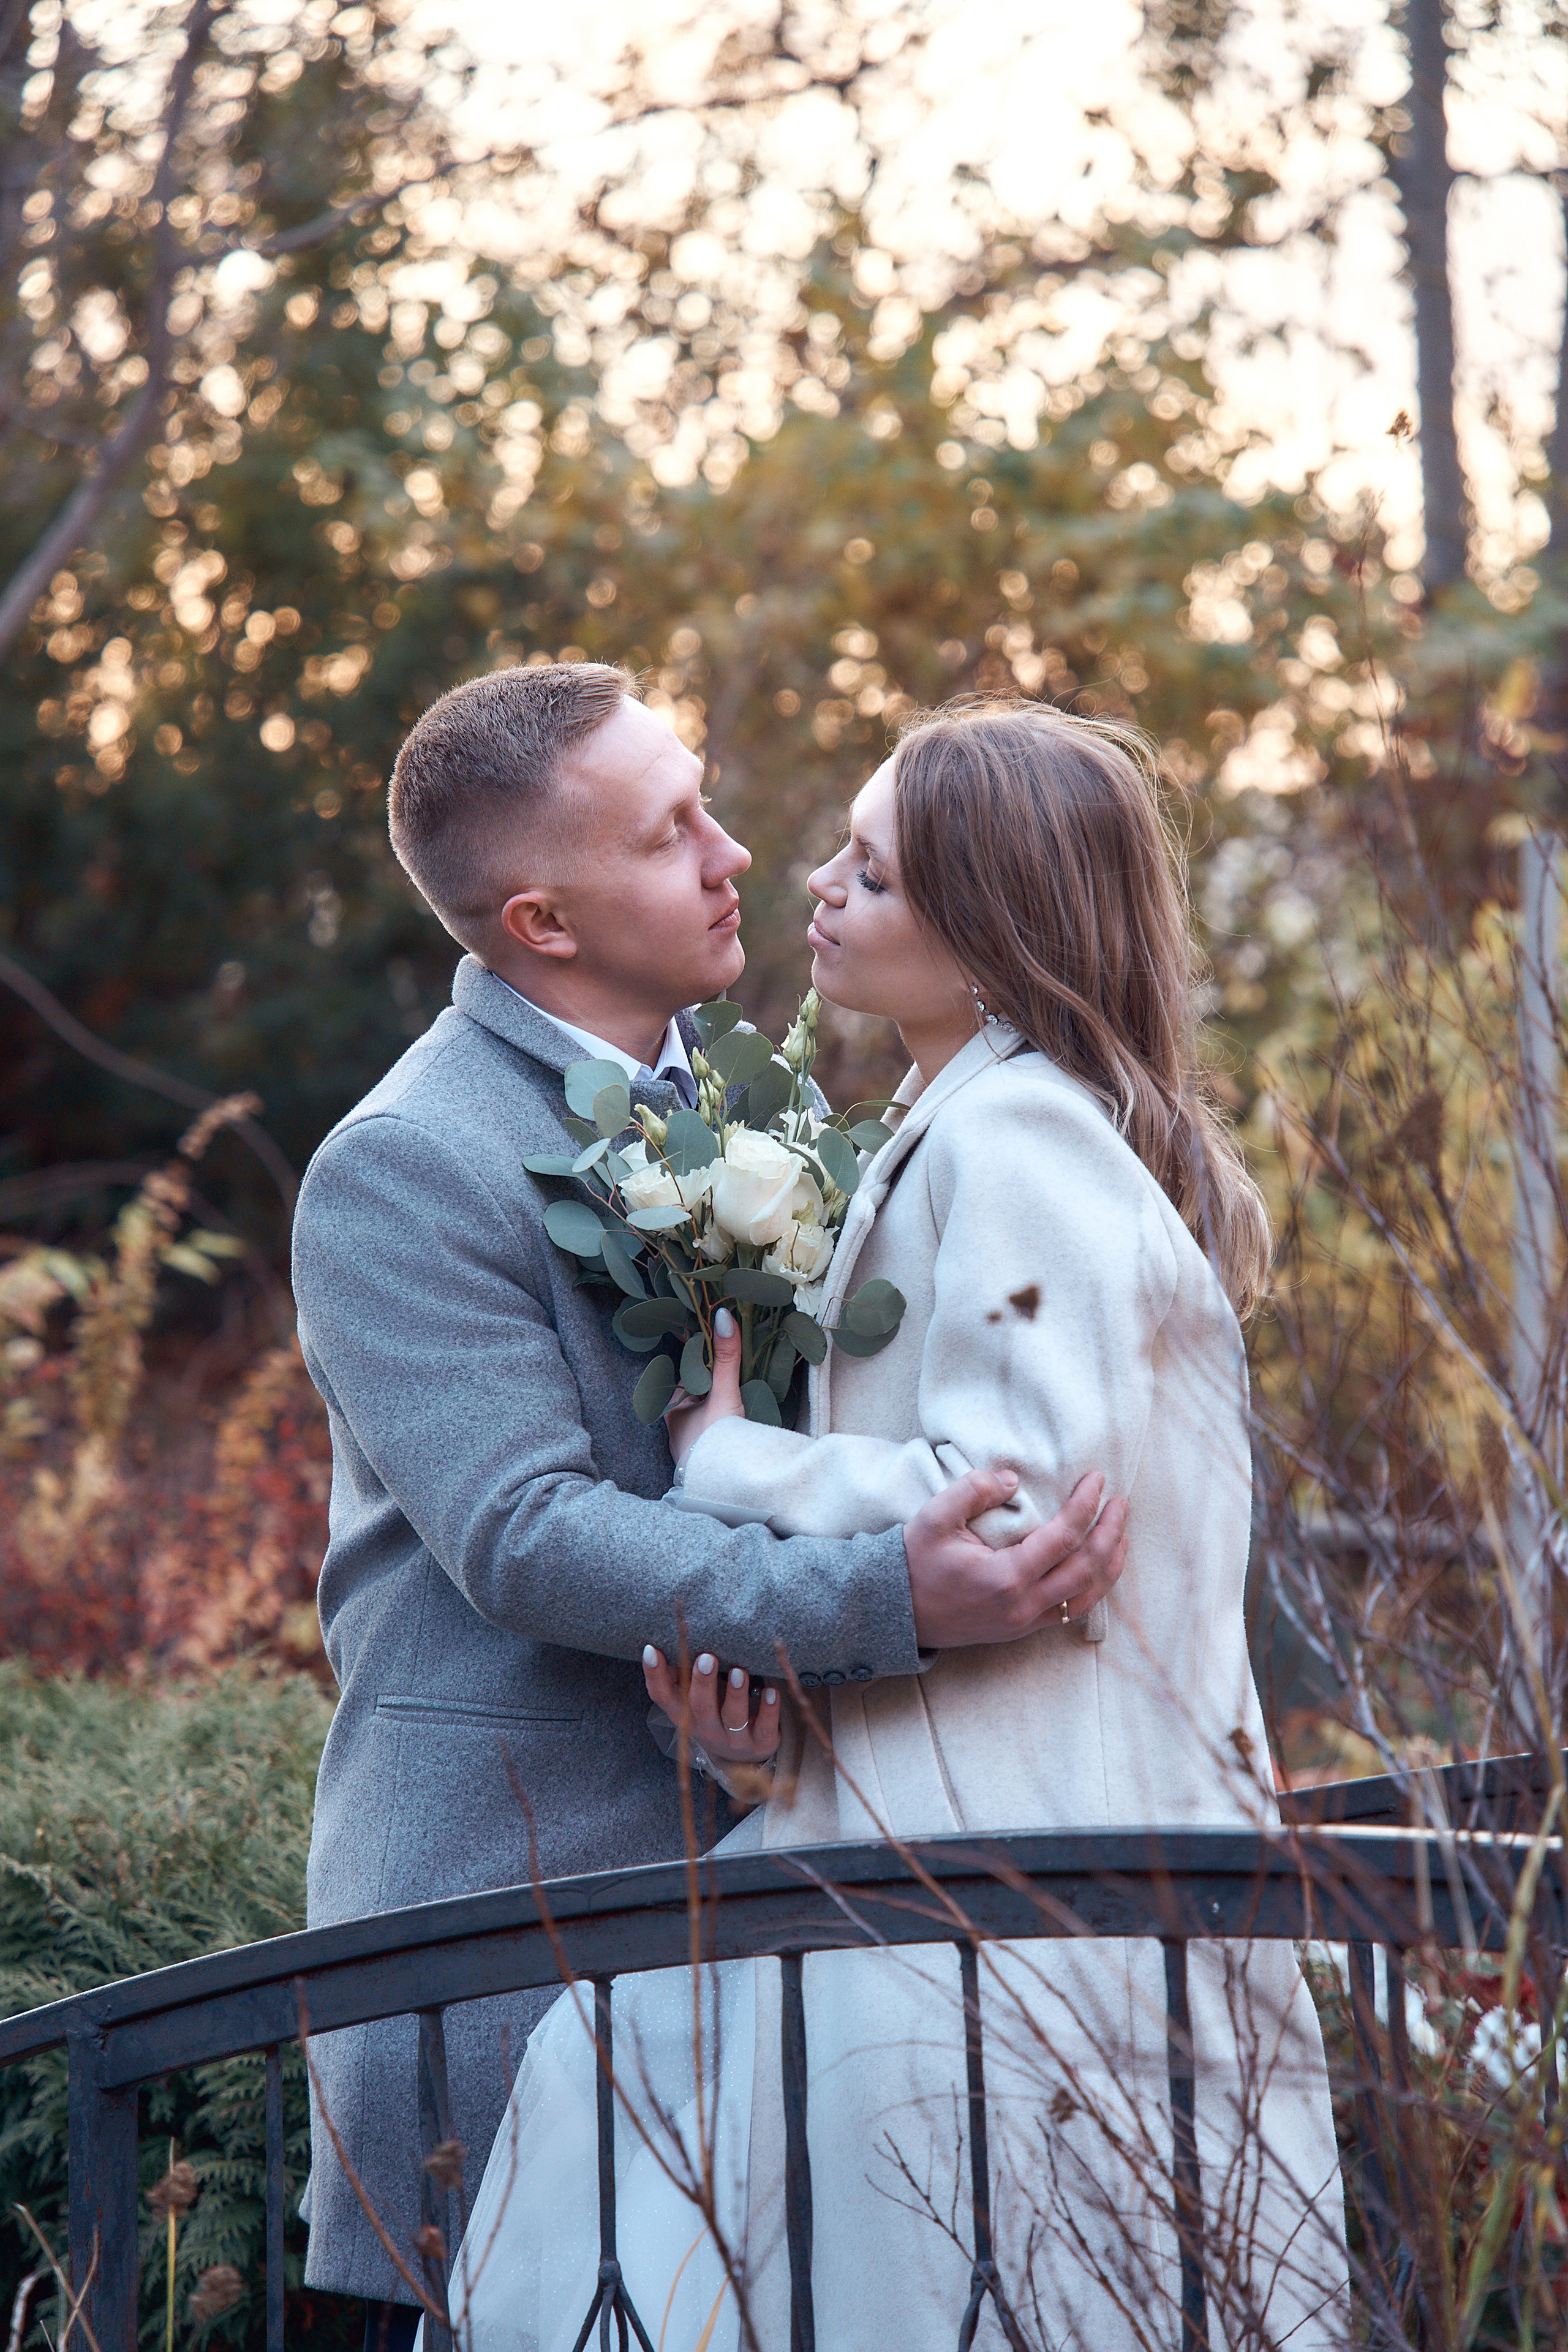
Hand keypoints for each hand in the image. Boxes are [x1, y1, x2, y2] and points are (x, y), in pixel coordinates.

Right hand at [643, 1643, 781, 1767]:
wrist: (744, 1757)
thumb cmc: (715, 1712)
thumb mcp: (694, 1699)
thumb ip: (680, 1674)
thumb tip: (660, 1641)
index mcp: (684, 1714)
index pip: (662, 1696)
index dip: (654, 1675)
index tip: (651, 1649)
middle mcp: (706, 1729)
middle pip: (699, 1707)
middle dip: (703, 1683)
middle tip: (707, 1658)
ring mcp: (733, 1739)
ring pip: (732, 1718)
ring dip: (736, 1694)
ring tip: (740, 1672)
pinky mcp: (760, 1743)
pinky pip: (765, 1728)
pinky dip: (768, 1710)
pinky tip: (771, 1692)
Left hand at [664, 1305, 743, 1467]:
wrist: (719, 1489)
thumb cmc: (713, 1441)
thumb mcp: (723, 1395)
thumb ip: (726, 1358)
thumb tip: (723, 1315)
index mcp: (672, 1407)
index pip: (687, 1375)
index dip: (703, 1361)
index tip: (719, 1347)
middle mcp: (676, 1426)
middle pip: (697, 1395)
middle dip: (713, 1384)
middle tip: (736, 1369)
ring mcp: (689, 1445)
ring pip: (704, 1415)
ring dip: (720, 1406)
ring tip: (742, 1392)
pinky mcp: (704, 1460)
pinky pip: (713, 1433)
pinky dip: (724, 1424)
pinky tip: (740, 1420)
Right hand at [904, 1469, 1127, 1649]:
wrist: (896, 1612)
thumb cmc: (915, 1563)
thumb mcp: (934, 1518)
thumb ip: (972, 1490)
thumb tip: (1012, 1480)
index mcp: (1006, 1577)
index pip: (1065, 1537)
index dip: (1087, 1505)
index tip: (1097, 1480)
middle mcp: (1023, 1604)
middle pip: (1088, 1568)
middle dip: (1111, 1532)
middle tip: (1120, 1502)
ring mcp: (1025, 1621)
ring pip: (1087, 1596)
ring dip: (1110, 1563)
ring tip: (1121, 1533)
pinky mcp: (1023, 1629)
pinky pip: (1072, 1611)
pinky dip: (1094, 1587)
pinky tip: (1100, 1567)